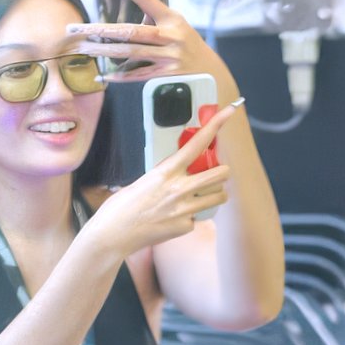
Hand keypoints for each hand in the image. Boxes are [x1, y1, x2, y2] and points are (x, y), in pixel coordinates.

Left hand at [76, 0, 219, 83]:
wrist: (213, 75)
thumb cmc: (190, 47)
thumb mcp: (178, 27)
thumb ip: (156, 20)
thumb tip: (130, 15)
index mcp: (172, 19)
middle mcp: (171, 36)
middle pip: (131, 31)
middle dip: (101, 30)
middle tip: (78, 28)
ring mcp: (169, 57)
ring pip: (131, 52)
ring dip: (105, 51)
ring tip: (84, 48)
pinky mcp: (168, 76)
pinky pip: (139, 75)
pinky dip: (122, 76)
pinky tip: (105, 76)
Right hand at [76, 103, 241, 264]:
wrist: (114, 234)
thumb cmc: (123, 205)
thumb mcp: (145, 180)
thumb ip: (167, 174)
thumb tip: (182, 170)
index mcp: (166, 171)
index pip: (197, 143)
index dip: (217, 124)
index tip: (230, 110)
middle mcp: (179, 188)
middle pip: (221, 173)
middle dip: (222, 171)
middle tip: (215, 173)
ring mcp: (185, 209)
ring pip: (220, 196)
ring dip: (216, 193)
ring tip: (203, 194)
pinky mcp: (186, 226)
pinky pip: (200, 216)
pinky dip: (194, 215)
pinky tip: (178, 217)